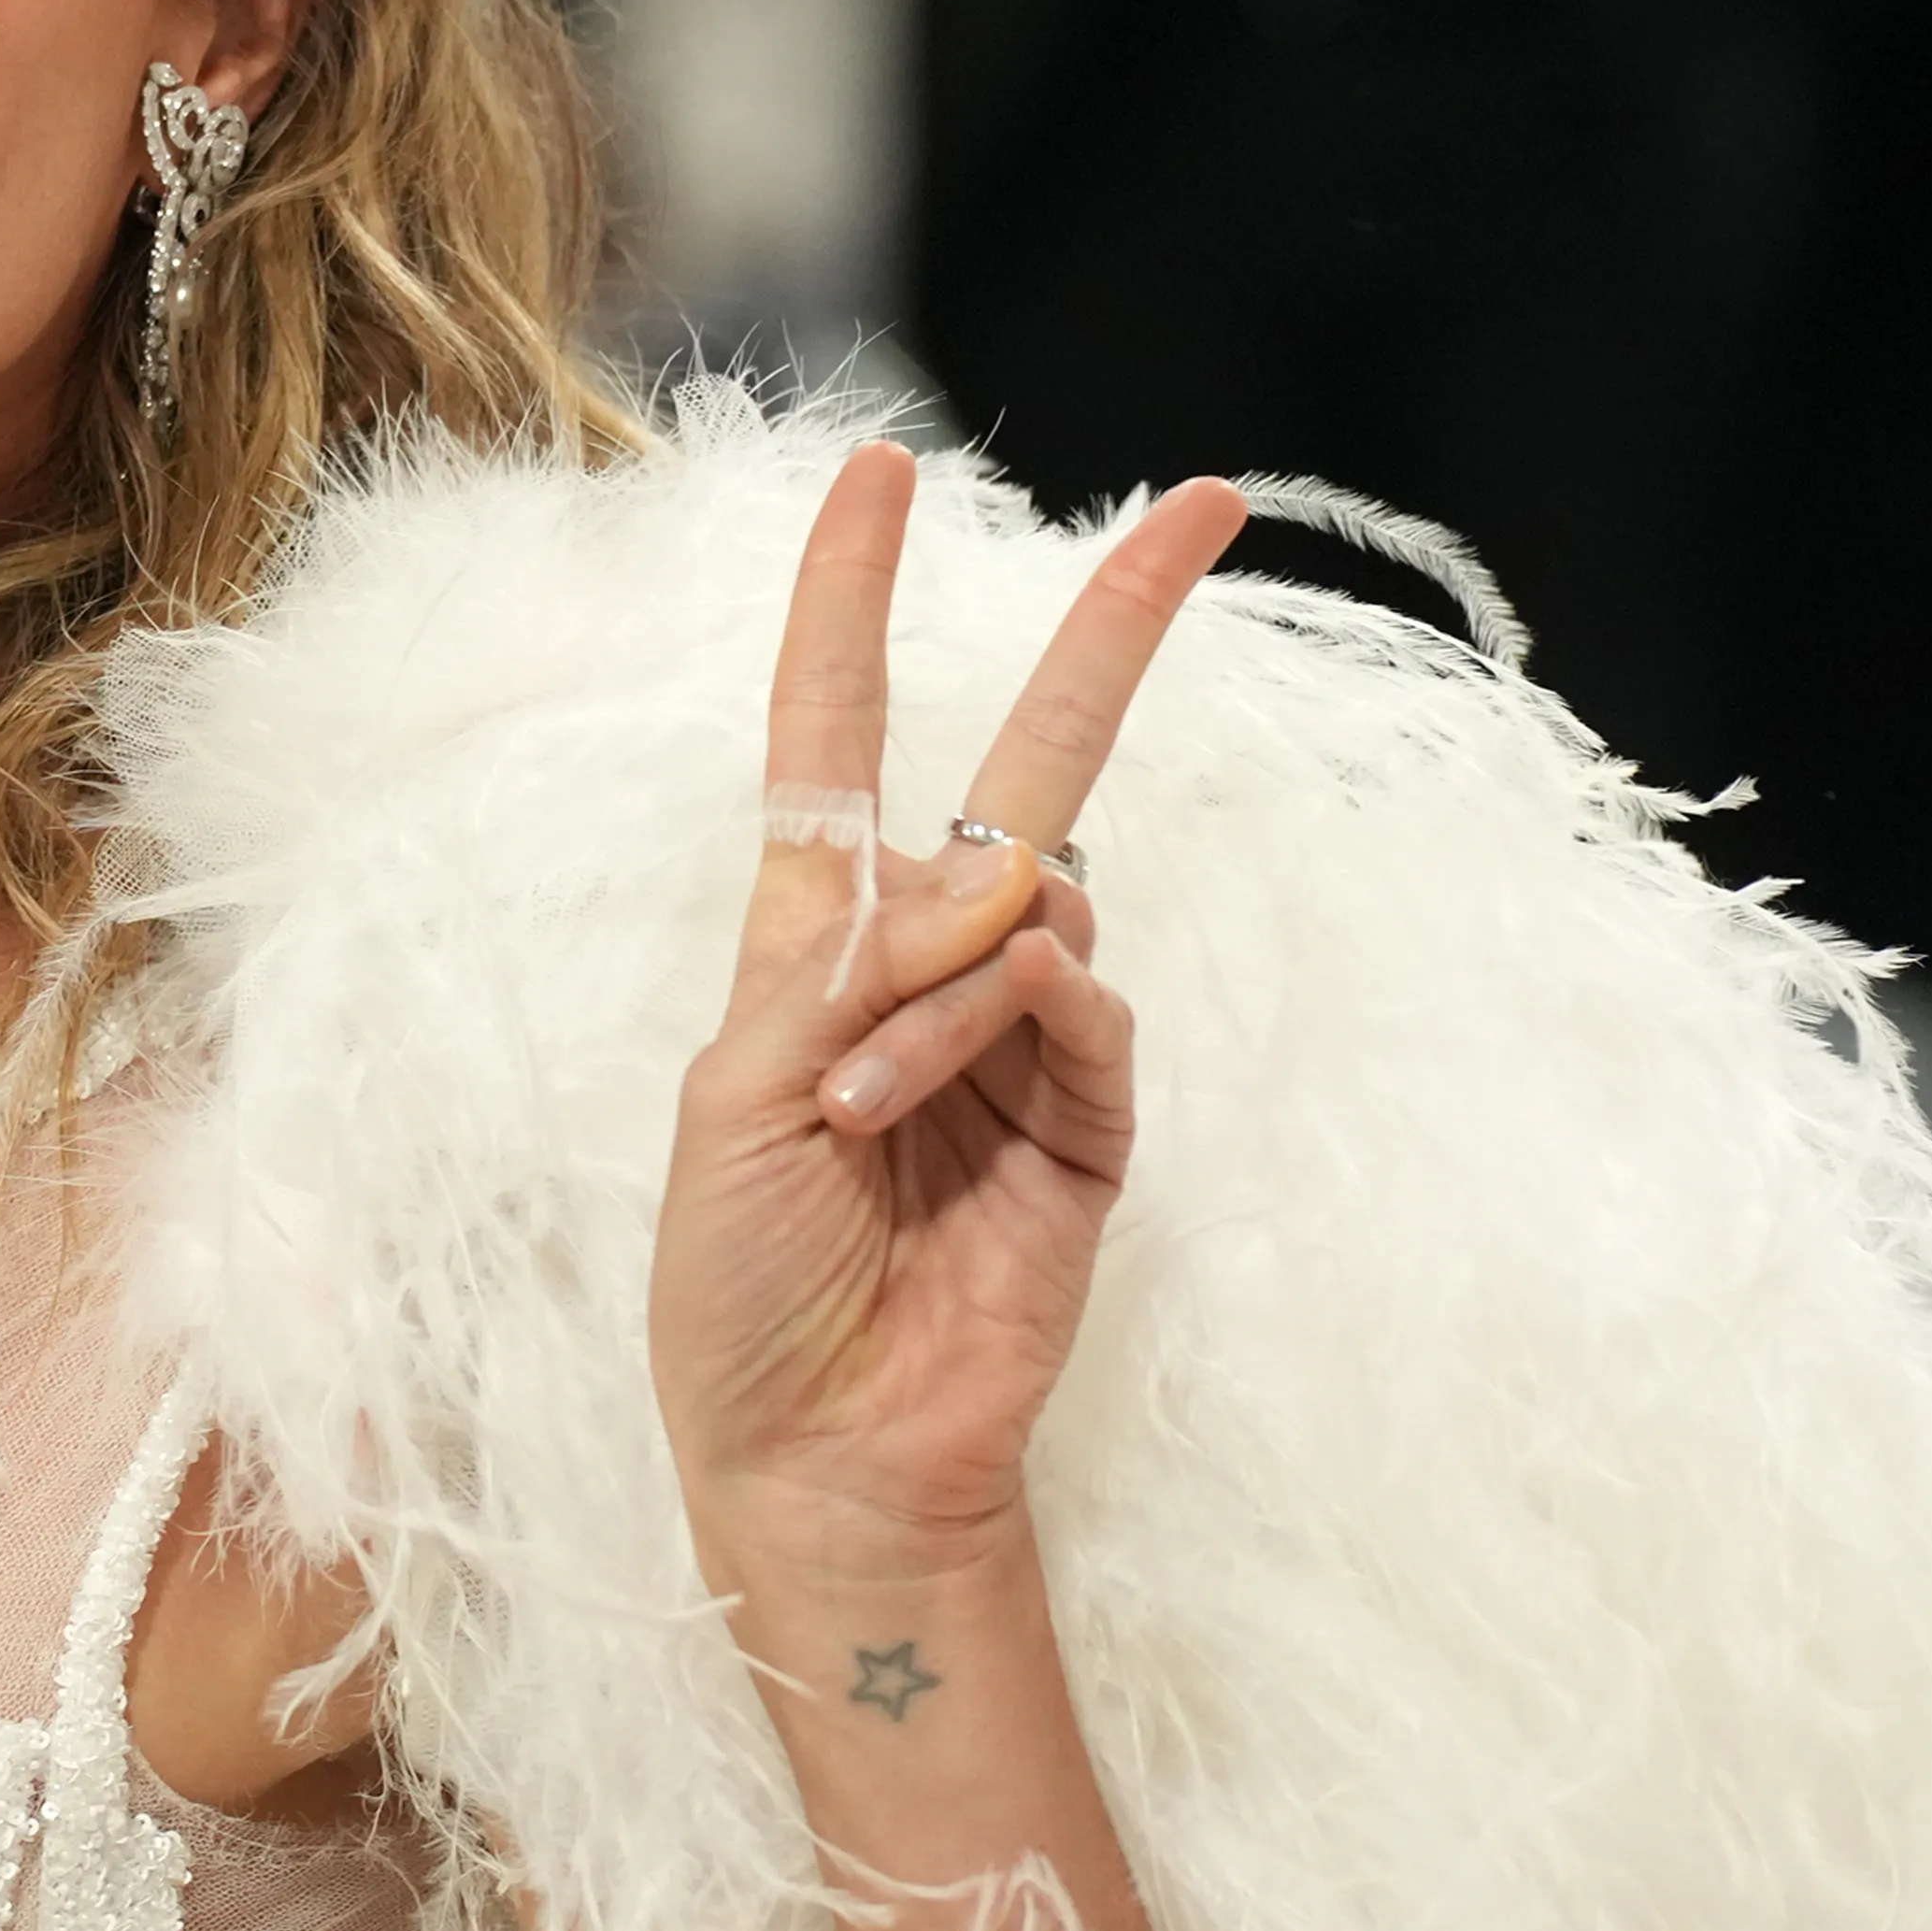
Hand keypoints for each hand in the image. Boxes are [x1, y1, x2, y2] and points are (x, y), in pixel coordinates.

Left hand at [647, 446, 1243, 1596]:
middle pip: (1035, 767)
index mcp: (811, 953)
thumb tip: (1000, 891)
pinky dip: (1006, 1025)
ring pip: (1030, 912)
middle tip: (1204, 506)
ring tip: (852, 1122)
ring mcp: (1021, 1043)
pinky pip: (1081, 1008)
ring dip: (931, 1000)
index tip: (880, 472)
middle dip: (1113, 634)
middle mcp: (927, 974)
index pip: (838, 744)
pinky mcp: (1090, 1125)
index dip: (849, 608)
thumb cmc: (735, 1296)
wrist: (813, 1458)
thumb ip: (840, 979)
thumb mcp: (727, 1109)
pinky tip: (930, 1086)